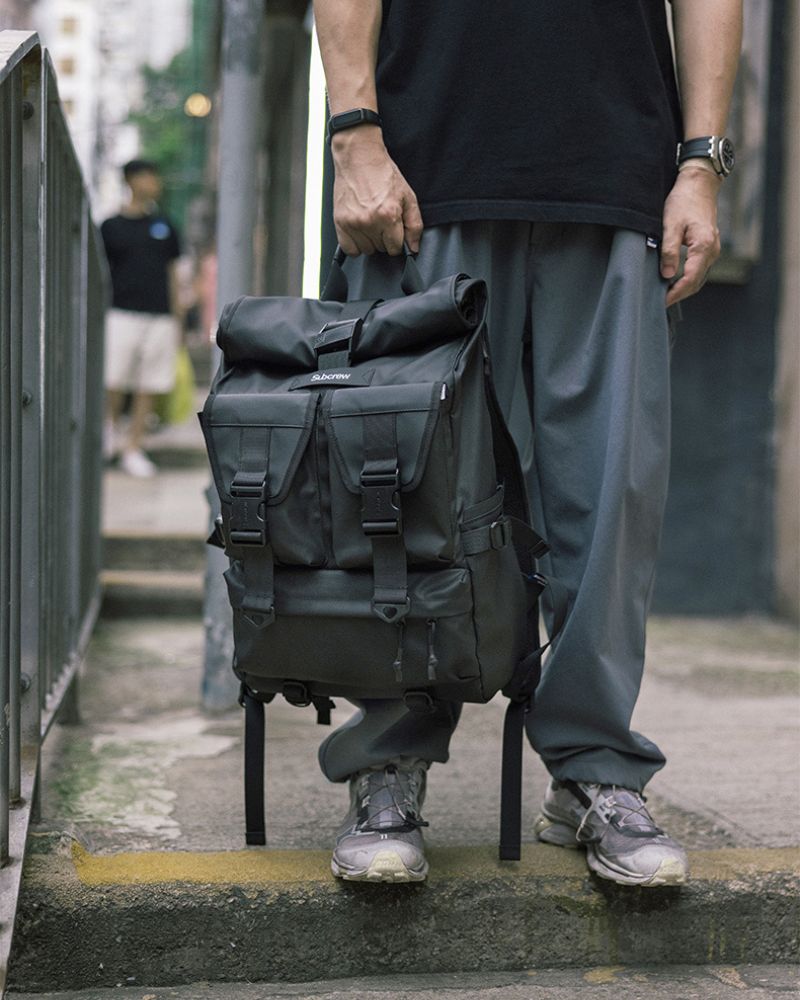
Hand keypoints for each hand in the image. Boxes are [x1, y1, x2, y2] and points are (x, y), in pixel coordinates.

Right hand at [331, 128, 422, 255]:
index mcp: (389, 215)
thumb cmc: (383, 174)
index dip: (397, 240)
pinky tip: (360, 231)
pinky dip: (355, 245)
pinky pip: (350, 250)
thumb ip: (414, 224)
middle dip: (384, 238)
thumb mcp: (407, 196)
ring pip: (366, 250)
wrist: (359, 157)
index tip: (394, 230)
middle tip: (381, 220)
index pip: (396, 248)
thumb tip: (414, 247)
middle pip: (381, 249)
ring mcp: (353, 223)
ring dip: (370, 241)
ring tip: (370, 221)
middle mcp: (370, 222)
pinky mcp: (340, 223)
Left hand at [660, 166, 722, 306]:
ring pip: (699, 277)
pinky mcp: (708, 246)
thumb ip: (669, 251)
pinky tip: (674, 281)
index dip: (676, 293)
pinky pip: (699, 269)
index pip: (691, 279)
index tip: (662, 302)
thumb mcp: (670, 225)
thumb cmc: (683, 200)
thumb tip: (667, 274)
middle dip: (679, 294)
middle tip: (660, 303)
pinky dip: (688, 278)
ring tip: (665, 295)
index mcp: (703, 246)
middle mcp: (712, 250)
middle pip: (697, 282)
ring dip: (684, 288)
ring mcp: (712, 249)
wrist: (699, 183)